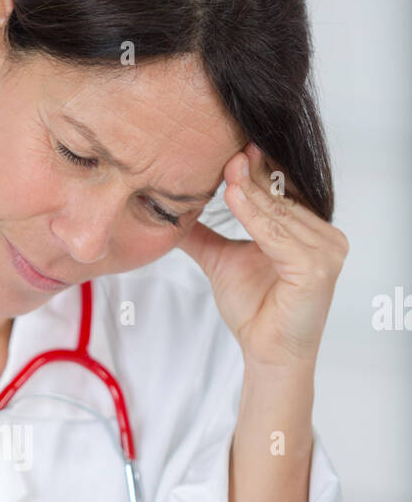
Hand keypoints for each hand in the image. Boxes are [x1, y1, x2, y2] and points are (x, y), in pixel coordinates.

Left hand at [179, 143, 348, 369]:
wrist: (268, 353)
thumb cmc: (256, 311)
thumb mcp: (223, 262)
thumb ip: (205, 236)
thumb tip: (174, 214)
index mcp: (311, 232)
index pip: (283, 193)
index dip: (256, 171)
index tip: (230, 148)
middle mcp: (325, 238)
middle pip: (282, 199)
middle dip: (252, 175)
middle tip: (226, 150)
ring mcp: (326, 251)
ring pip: (279, 214)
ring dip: (251, 193)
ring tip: (226, 170)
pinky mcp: (318, 267)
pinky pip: (279, 235)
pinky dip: (255, 217)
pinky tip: (234, 196)